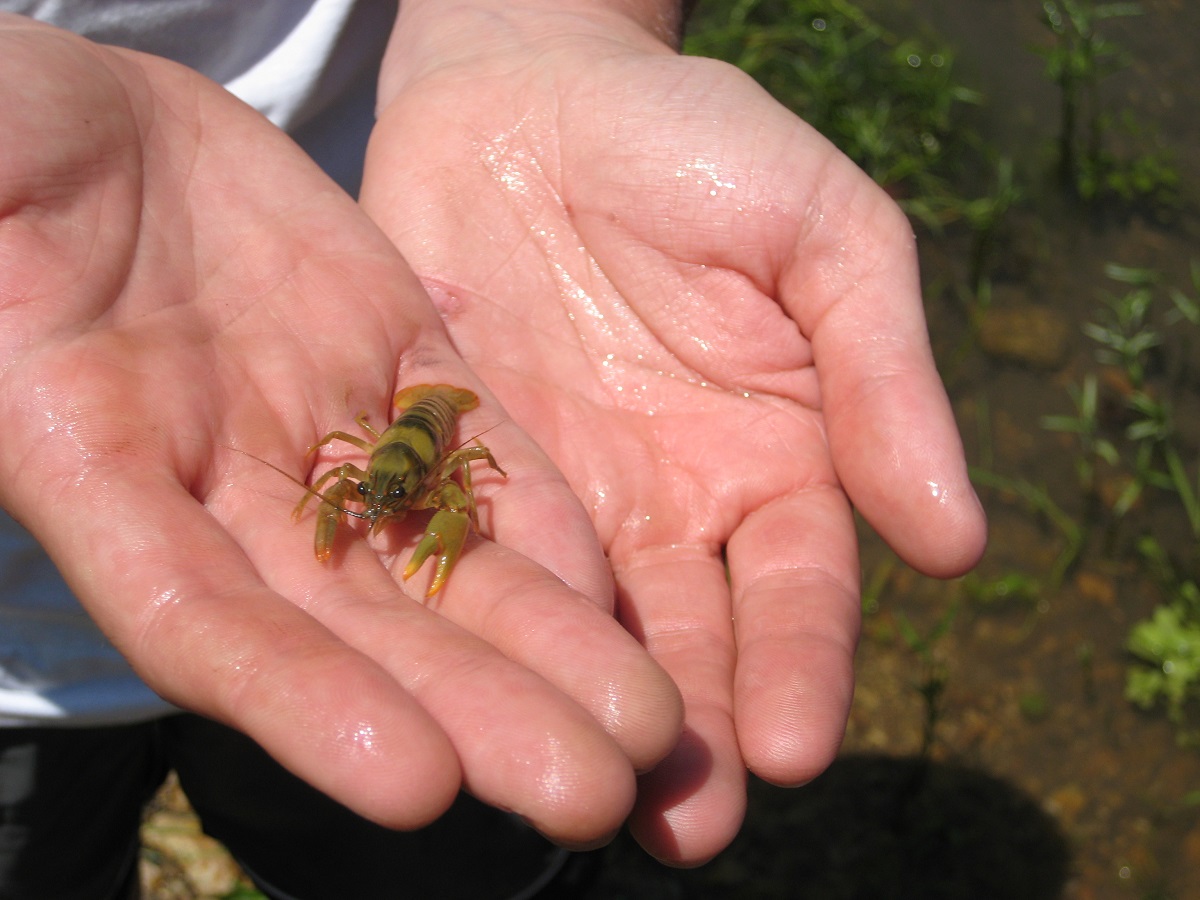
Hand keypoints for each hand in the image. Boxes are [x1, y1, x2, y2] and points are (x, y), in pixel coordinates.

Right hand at [0, 16, 681, 845]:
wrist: (113, 126)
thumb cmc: (9, 141)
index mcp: (87, 454)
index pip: (200, 617)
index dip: (301, 703)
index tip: (419, 785)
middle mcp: (218, 484)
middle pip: (357, 630)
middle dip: (476, 714)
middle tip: (595, 798)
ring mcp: (320, 434)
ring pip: (438, 565)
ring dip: (543, 651)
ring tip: (648, 733)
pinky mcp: (397, 368)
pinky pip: (478, 456)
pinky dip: (543, 526)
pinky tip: (616, 595)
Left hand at [362, 1, 986, 862]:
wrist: (529, 90)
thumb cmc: (696, 145)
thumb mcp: (825, 236)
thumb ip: (885, 378)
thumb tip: (958, 541)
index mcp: (777, 460)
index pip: (801, 591)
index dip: (804, 667)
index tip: (796, 745)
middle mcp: (672, 506)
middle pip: (692, 645)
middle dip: (695, 737)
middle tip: (685, 827)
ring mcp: (563, 500)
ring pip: (584, 634)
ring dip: (587, 716)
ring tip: (591, 805)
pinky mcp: (459, 475)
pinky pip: (469, 567)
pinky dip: (477, 633)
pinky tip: (470, 696)